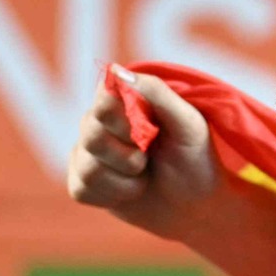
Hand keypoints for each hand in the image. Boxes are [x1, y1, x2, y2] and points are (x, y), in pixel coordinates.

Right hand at [66, 69, 216, 233]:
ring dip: (125, 181)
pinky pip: (80, 189)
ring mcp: (86, 151)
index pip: (102, 101)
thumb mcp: (188, 123)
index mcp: (121, 98)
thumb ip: (157, 93)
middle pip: (91, 136)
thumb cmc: (194, 157)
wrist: (195, 204)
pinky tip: (128, 192)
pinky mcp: (82, 182)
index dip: (124, 122)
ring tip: (142, 177)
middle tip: (149, 160)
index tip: (149, 133)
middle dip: (129, 158)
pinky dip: (112, 196)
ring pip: (87, 168)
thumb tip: (117, 71)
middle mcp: (97, 120)